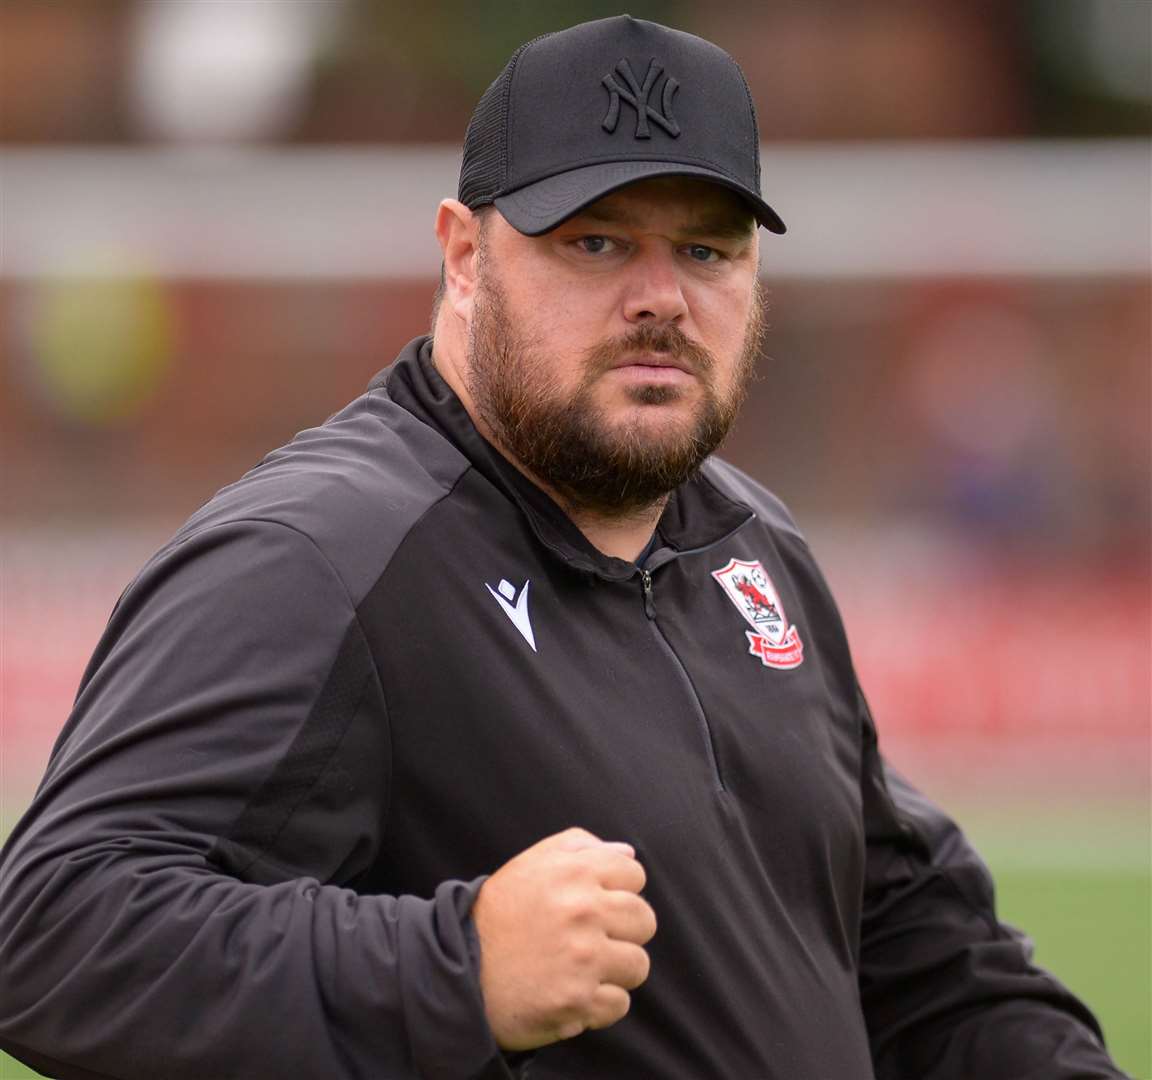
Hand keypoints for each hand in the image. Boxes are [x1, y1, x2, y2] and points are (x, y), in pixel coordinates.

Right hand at [471, 827, 656, 1050]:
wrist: (459, 972)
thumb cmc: (499, 914)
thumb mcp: (531, 863)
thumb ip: (579, 846)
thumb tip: (627, 853)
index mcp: (574, 872)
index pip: (634, 875)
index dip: (618, 890)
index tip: (598, 904)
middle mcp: (583, 911)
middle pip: (644, 920)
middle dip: (624, 931)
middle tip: (593, 939)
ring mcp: (583, 958)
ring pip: (638, 964)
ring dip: (615, 970)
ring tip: (584, 969)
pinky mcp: (578, 1000)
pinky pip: (619, 1003)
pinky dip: (600, 1005)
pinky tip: (574, 993)